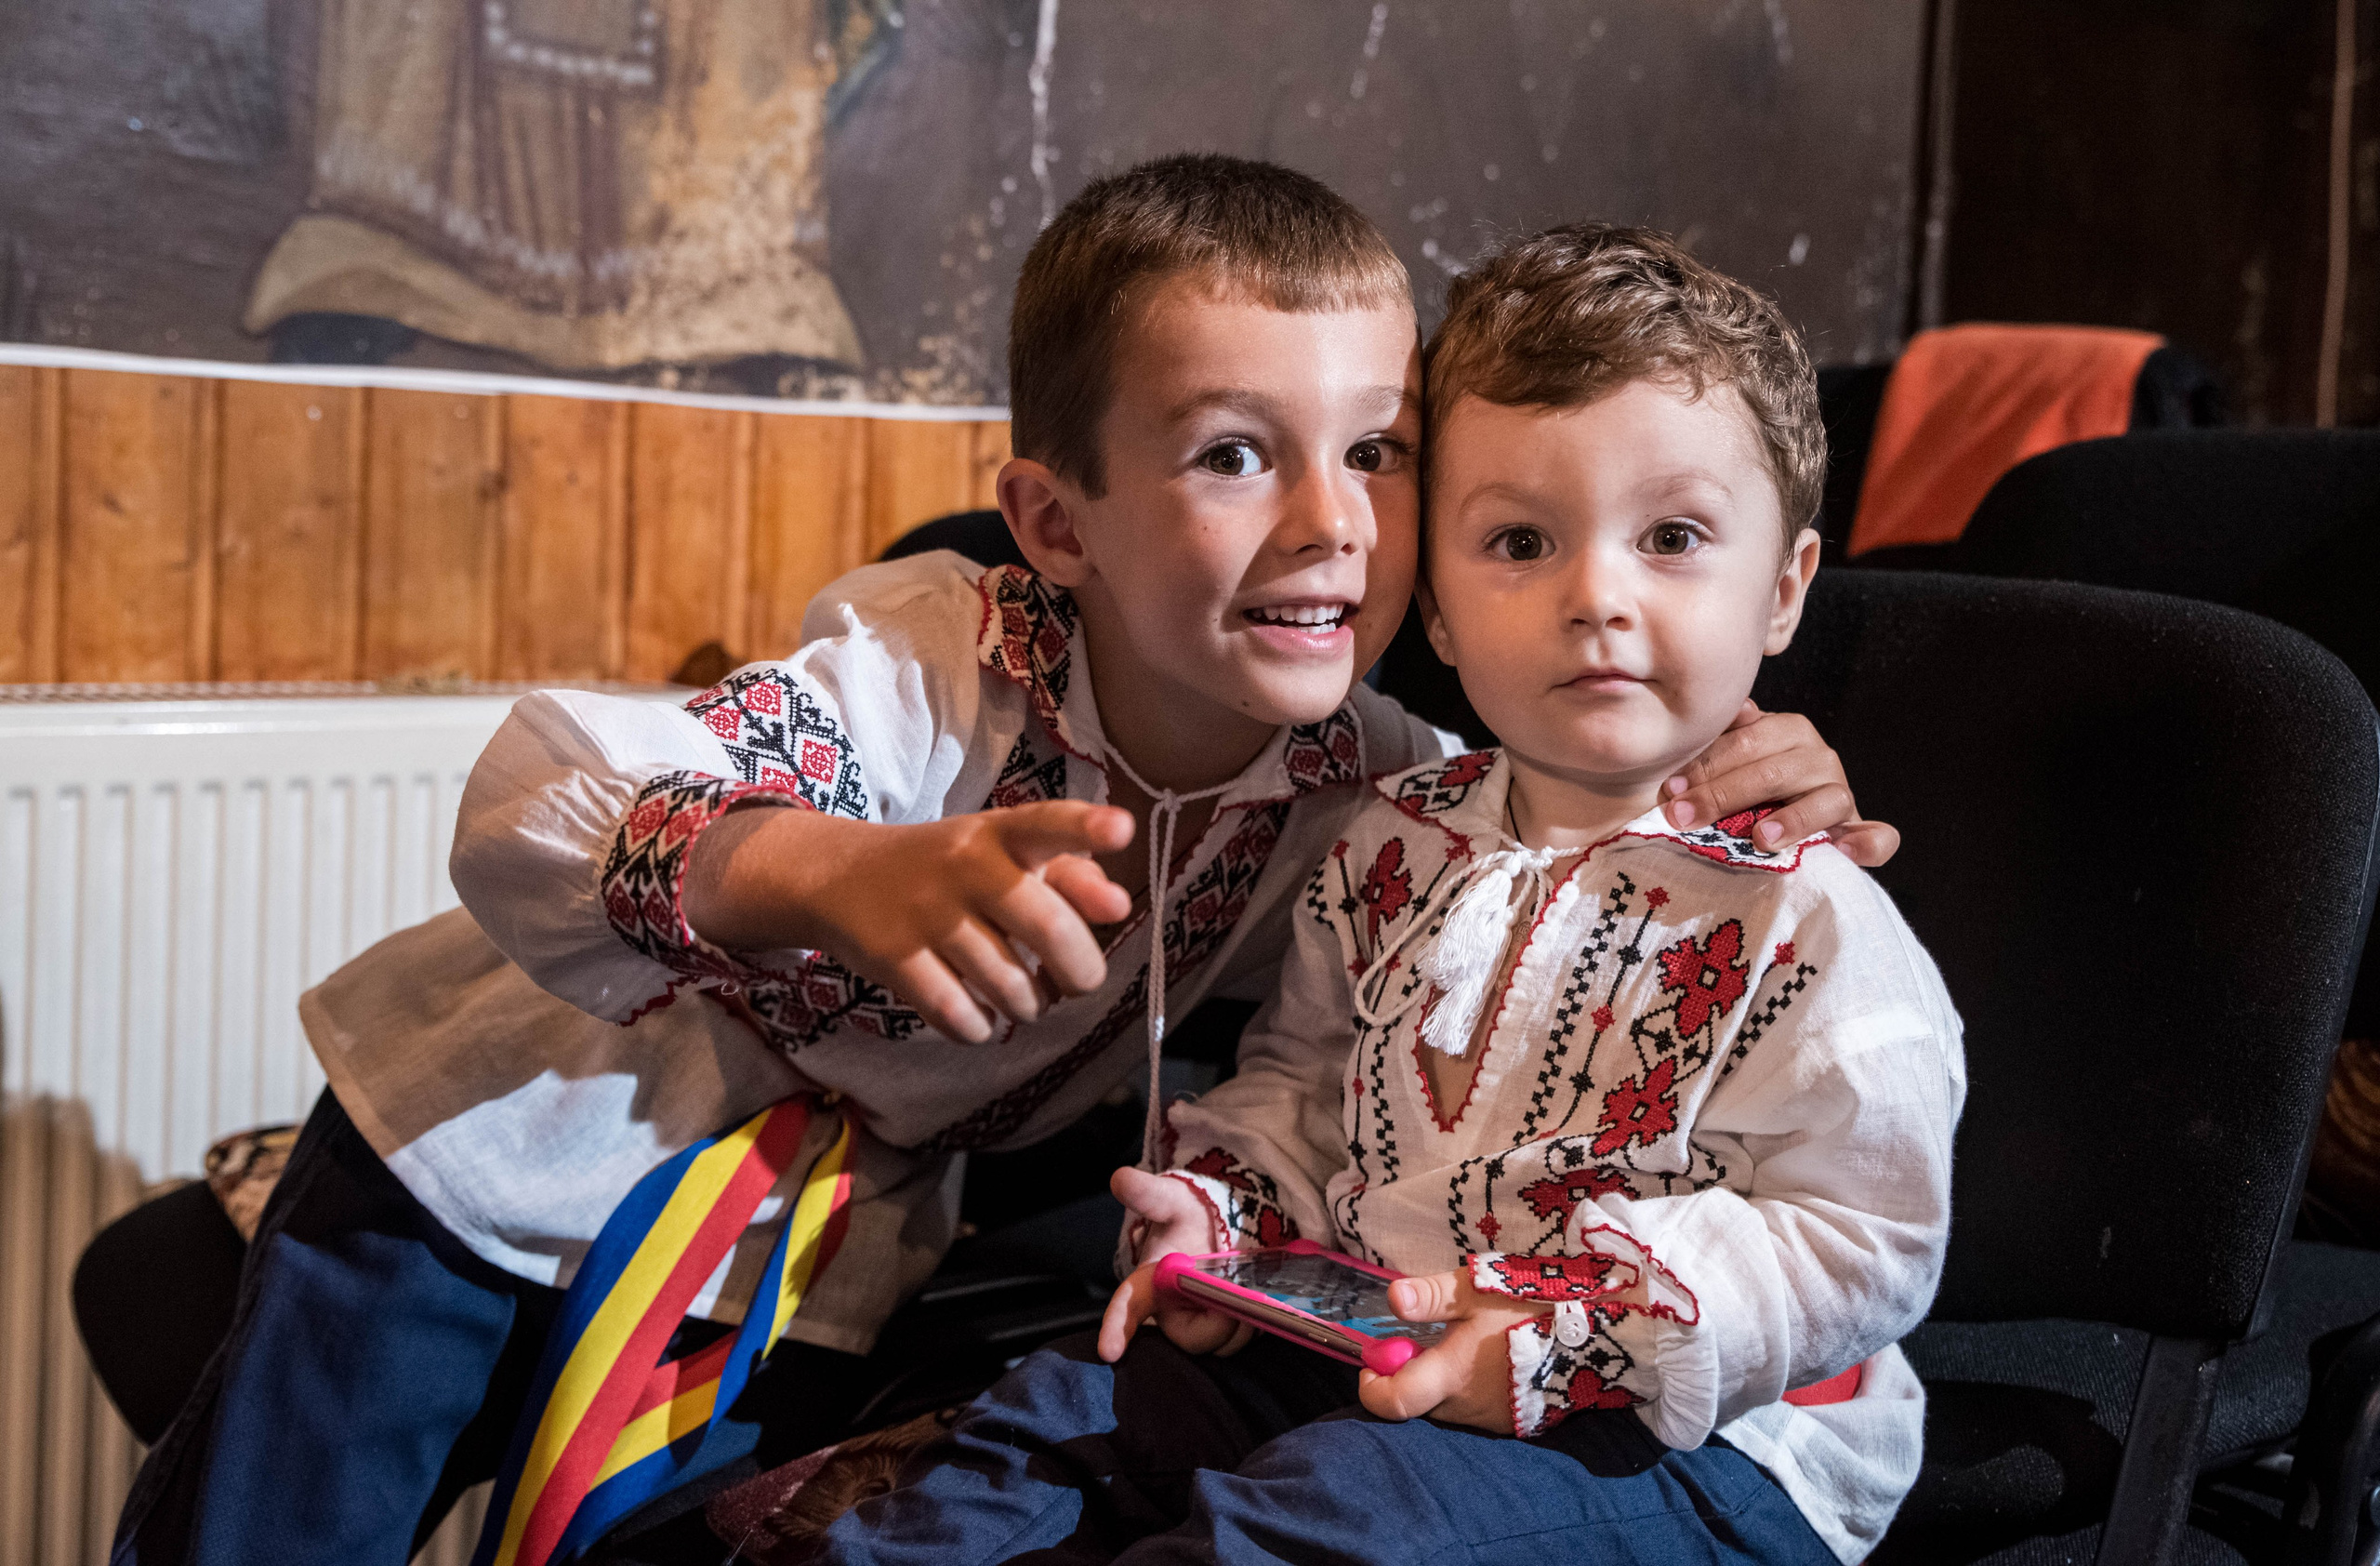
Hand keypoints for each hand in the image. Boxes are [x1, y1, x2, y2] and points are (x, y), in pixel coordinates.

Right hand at [681, 801, 1135, 1042]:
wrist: (839, 876)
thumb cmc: (948, 869)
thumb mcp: (1003, 854)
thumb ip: (1068, 875)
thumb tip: (1119, 905)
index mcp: (1001, 833)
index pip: (1048, 824)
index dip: (1086, 829)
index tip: (1123, 831)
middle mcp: (966, 865)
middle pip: (1047, 928)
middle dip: (1080, 971)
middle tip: (1076, 981)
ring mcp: (926, 912)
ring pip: (1010, 986)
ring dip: (1029, 1005)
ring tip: (1022, 996)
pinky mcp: (893, 958)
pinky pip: (959, 1015)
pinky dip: (979, 1028)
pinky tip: (978, 1014)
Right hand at [1097, 1167, 1251, 1359]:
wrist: (1224, 1228)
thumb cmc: (1190, 1215)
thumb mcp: (1173, 1200)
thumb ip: (1148, 1193)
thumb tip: (1120, 1177)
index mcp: (1151, 1283)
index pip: (1129, 1308)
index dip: (1116, 1328)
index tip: (1108, 1351)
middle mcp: (1171, 1310)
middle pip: (1191, 1337)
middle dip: (1217, 1322)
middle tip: (1238, 1294)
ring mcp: (1198, 1323)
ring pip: (1219, 1343)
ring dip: (1240, 1323)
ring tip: (1249, 1292)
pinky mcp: (1223, 1330)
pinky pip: (1238, 1342)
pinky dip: (1252, 1327)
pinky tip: (1257, 1304)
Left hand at [1354, 1270, 1543, 1432]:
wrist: (1597, 1334)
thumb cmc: (1531, 1307)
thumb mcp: (1478, 1289)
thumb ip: (1431, 1296)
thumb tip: (1391, 1298)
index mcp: (1450, 1376)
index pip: (1392, 1403)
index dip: (1371, 1387)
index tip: (1371, 1363)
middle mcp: (1466, 1408)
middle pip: (1419, 1403)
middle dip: (1411, 1375)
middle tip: (1425, 1340)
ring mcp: (1493, 1420)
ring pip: (1448, 1407)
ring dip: (1444, 1382)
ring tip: (1465, 1345)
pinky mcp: (1516, 1422)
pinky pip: (1477, 1411)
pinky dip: (1472, 1390)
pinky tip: (1491, 1361)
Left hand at [1662, 701, 1899, 867]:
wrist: (1786, 816)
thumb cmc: (1746, 786)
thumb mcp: (1731, 758)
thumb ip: (1721, 737)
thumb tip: (1720, 714)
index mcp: (1786, 732)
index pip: (1745, 741)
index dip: (1705, 765)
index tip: (1670, 791)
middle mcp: (1818, 757)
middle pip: (1774, 772)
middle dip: (1725, 794)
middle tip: (1685, 817)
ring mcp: (1841, 793)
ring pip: (1826, 799)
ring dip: (1794, 819)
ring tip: (1761, 838)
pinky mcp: (1857, 830)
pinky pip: (1876, 837)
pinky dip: (1867, 844)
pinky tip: (1844, 852)